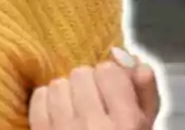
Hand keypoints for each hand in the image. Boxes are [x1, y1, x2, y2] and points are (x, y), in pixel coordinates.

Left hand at [29, 49, 160, 129]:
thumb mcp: (144, 129)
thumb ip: (145, 94)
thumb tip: (133, 60)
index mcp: (127, 124)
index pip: (109, 71)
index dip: (110, 78)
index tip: (110, 92)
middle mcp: (95, 126)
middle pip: (82, 73)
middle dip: (87, 85)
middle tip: (92, 103)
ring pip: (59, 84)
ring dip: (66, 93)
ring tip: (74, 110)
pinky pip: (39, 98)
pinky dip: (46, 102)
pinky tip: (58, 116)